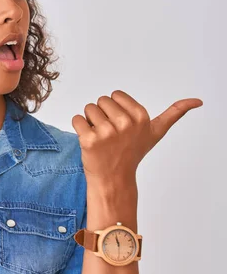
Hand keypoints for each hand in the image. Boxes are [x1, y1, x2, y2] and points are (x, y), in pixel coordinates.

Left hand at [71, 90, 202, 184]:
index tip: (122, 126)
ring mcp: (107, 132)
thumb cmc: (133, 152)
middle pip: (101, 100)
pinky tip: (89, 142)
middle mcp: (125, 123)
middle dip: (103, 114)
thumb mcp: (156, 132)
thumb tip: (198, 101)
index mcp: (141, 117)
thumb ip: (175, 113)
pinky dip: (79, 128)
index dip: (115, 109)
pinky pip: (76, 119)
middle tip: (110, 134)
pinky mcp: (88, 140)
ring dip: (91, 121)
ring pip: (88, 108)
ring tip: (101, 138)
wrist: (114, 178)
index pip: (115, 95)